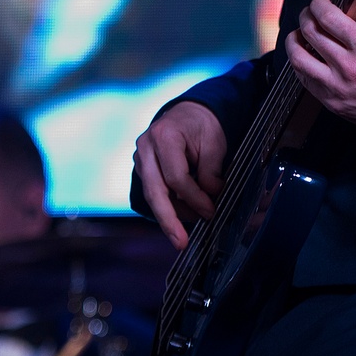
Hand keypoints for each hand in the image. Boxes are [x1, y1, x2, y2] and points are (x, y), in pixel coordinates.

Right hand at [133, 101, 227, 249]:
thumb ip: (210, 171)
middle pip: (155, 191)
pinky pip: (153, 192)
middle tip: (181, 243)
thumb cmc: (203, 125)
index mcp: (164, 136)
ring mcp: (140, 158)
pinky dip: (168, 205)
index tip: (211, 210)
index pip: (176, 177)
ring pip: (152, 195)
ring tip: (193, 223)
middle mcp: (145, 147)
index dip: (195, 198)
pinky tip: (183, 215)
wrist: (189, 113)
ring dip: (172, 214)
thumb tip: (210, 198)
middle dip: (169, 220)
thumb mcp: (214, 143)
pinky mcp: (142, 168)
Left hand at [286, 0, 355, 135]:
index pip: (328, 16)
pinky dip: (300, 65)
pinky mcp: (331, 102)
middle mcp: (348, 66)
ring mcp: (337, 86)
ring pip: (299, 58)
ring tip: (299, 34)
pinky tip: (306, 57)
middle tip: (310, 13)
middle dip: (306, 16)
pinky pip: (304, 80)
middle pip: (310, 33)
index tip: (321, 0)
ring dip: (294, 41)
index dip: (318, 3)